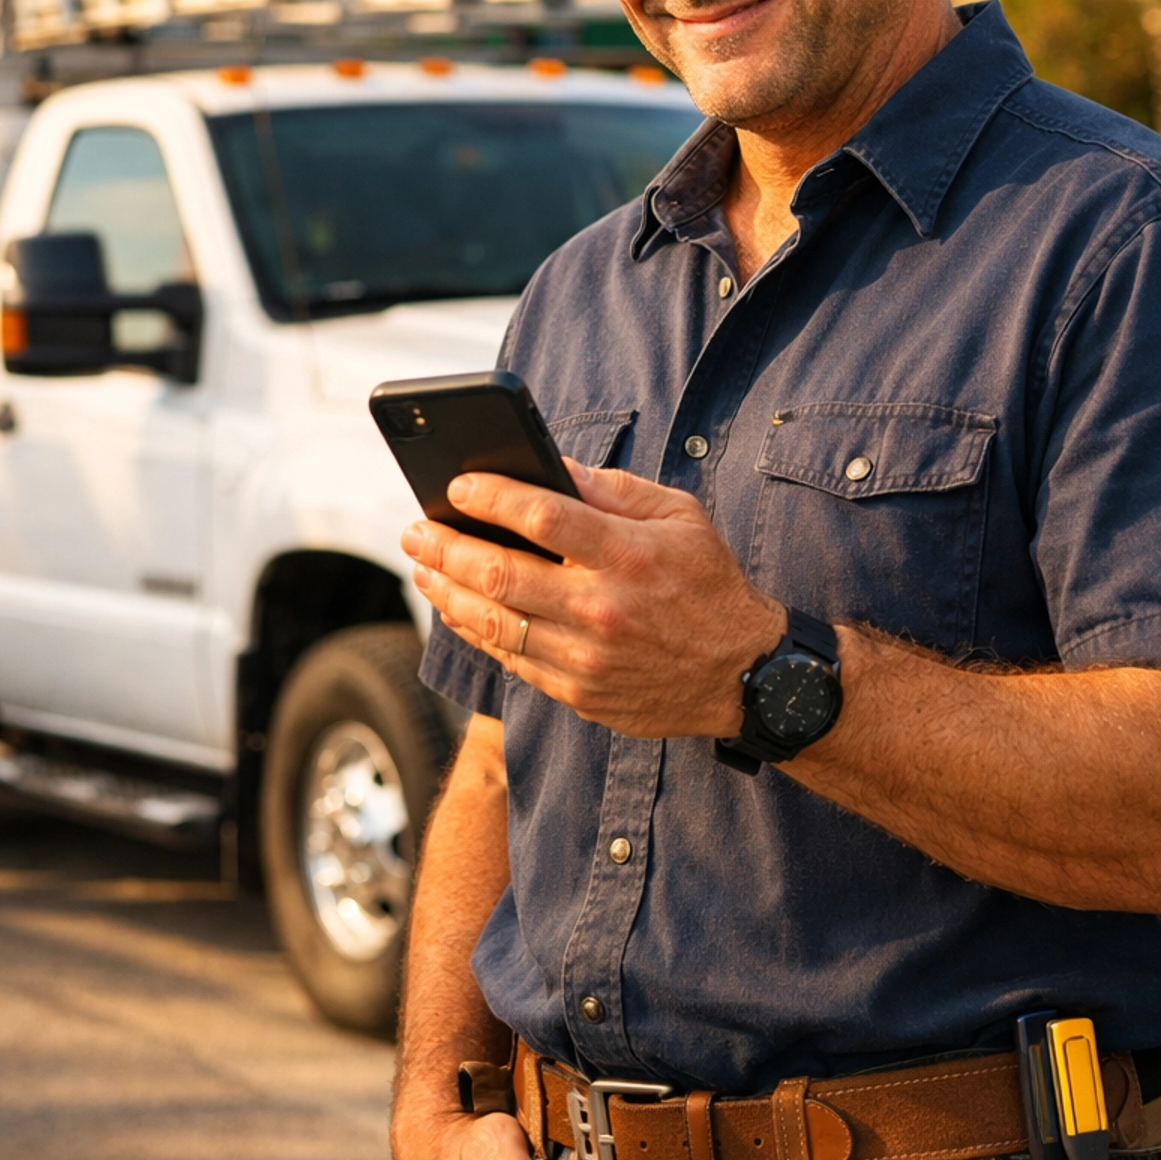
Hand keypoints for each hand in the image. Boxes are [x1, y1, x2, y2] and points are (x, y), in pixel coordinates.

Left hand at [400, 461, 785, 736]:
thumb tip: (551, 467)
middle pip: (501, 574)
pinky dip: (478, 632)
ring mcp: (587, 658)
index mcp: (629, 555)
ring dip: (448, 592)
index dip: (492, 497)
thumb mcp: (679, 517)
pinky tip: (459, 608)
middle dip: (446, 548)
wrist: (744, 675)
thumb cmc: (709, 584)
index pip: (543, 517)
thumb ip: (613, 490)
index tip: (458, 485)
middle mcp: (603, 609)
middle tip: (416, 530)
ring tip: (423, 568)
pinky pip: (513, 660)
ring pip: (495, 624)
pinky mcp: (580, 693)